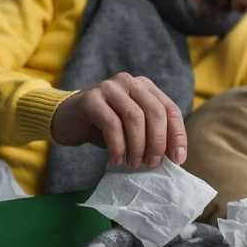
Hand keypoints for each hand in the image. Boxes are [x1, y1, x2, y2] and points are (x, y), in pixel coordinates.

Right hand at [52, 73, 187, 169]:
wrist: (67, 121)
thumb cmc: (103, 128)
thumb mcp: (132, 130)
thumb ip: (152, 136)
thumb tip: (174, 158)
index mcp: (145, 87)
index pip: (170, 109)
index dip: (177, 135)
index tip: (178, 159)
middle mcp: (129, 82)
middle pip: (154, 111)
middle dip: (157, 142)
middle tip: (152, 164)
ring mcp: (109, 88)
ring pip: (134, 117)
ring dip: (137, 146)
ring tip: (133, 164)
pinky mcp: (91, 98)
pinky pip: (111, 124)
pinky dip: (117, 146)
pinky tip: (116, 159)